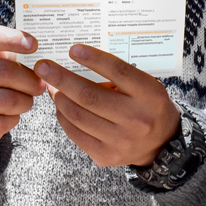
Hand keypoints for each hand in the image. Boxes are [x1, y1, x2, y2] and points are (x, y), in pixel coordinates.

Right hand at [0, 27, 46, 149]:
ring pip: (8, 100)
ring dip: (25, 102)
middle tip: (40, 86)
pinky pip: (1, 122)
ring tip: (25, 101)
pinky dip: (12, 119)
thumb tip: (44, 53)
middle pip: (7, 72)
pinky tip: (8, 115)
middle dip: (31, 81)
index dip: (14, 39)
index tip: (34, 45)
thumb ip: (13, 49)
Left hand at [34, 45, 180, 166]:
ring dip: (60, 98)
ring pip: (78, 115)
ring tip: (52, 86)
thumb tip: (81, 63)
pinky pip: (76, 134)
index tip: (72, 49)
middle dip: (61, 79)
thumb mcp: (146, 86)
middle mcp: (136, 118)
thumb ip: (119, 77)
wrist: (161, 144)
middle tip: (43, 67)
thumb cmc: (148, 106)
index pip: (119, 72)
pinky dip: (64, 117)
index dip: (94, 59)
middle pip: (90, 96)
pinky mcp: (106, 155)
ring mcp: (120, 140)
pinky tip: (61, 107)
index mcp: (149, 95)